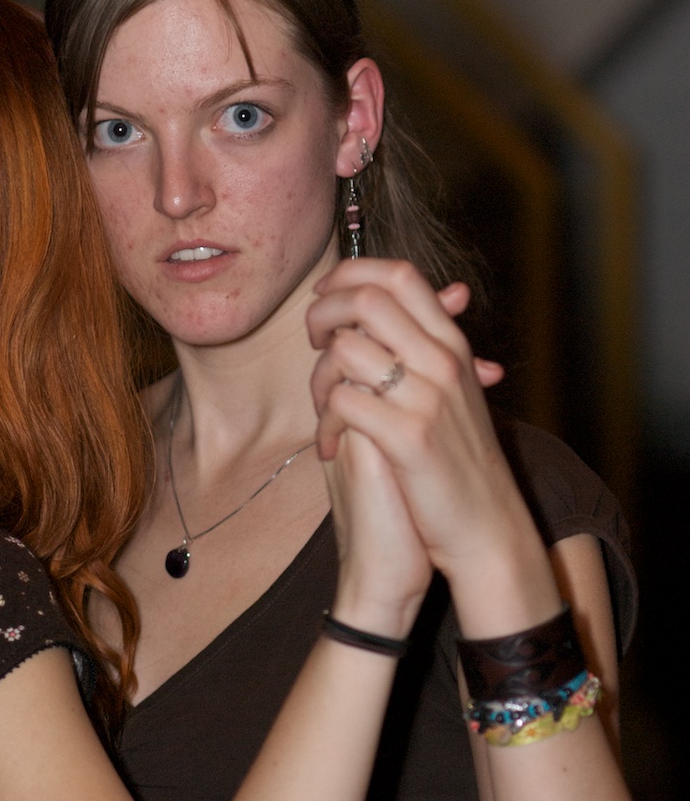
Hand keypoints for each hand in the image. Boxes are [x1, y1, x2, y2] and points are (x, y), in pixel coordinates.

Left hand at [307, 260, 556, 629]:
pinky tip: (331, 446)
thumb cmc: (459, 462)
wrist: (487, 526)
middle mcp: (443, 361)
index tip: (325, 295)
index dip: (352, 273)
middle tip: (314, 341)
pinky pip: (344, 402)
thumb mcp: (457, 394)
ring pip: (346, 349)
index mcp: (452, 346)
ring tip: (323, 407)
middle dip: (323, 313)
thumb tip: (446, 294)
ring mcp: (427, 397)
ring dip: (319, 376)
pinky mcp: (409, 437)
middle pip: (367, 298)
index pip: (400, 275)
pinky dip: (327, 422)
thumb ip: (435, 346)